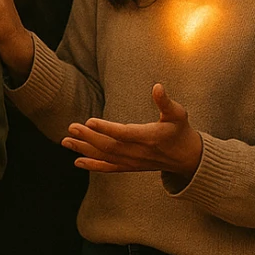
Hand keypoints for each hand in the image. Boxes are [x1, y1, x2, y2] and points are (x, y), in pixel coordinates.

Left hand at [62, 84, 203, 180]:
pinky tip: (77, 161)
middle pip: (109, 146)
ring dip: (84, 149)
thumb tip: (157, 86)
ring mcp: (133, 162)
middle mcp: (139, 153)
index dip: (106, 128)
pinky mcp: (130, 167)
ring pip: (106, 157)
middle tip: (71, 127)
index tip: (89, 121)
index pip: (124, 134)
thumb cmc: (181, 131)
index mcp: (149, 137)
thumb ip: (166, 102)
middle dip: (88, 137)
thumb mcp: (178, 114)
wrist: (188, 158)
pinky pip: (109, 168)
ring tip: (66, 141)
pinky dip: (93, 165)